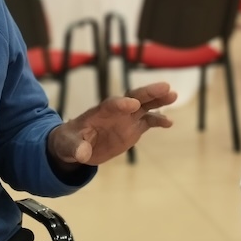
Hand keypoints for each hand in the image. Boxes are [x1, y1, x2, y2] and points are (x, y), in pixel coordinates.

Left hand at [48, 82, 176, 164]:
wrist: (77, 145)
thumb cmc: (69, 140)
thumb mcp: (67, 144)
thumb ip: (75, 147)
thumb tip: (82, 154)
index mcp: (99, 112)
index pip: (111, 104)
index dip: (121, 103)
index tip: (133, 104)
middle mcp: (116, 111)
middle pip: (133, 97)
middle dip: (148, 93)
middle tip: (165, 86)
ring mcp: (126, 119)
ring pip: (145, 106)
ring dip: (158, 100)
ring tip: (173, 95)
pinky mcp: (133, 128)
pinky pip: (148, 122)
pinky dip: (159, 121)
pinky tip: (169, 122)